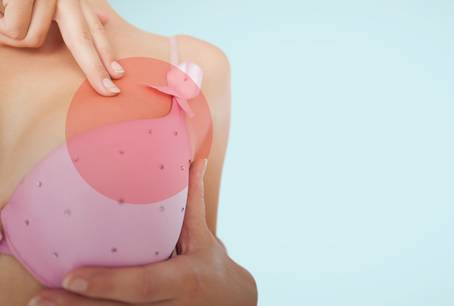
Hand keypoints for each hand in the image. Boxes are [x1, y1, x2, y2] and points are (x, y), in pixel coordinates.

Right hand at [0, 0, 123, 95]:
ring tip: (2, 18)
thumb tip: (106, 21)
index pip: (93, 29)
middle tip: (110, 91)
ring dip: (11, 35)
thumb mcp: (46, 3)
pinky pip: (15, 31)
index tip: (118, 76)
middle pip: (81, 38)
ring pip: (33, 39)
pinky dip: (0, 29)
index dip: (106, 54)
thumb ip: (75, 14)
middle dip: (94, 69)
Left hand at [27, 159, 257, 305]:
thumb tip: (197, 160)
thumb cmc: (212, 266)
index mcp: (182, 280)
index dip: (108, 282)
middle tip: (40, 297)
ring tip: (41, 302)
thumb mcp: (204, 237)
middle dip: (77, 305)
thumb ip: (194, 202)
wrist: (231, 303)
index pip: (143, 284)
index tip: (71, 276)